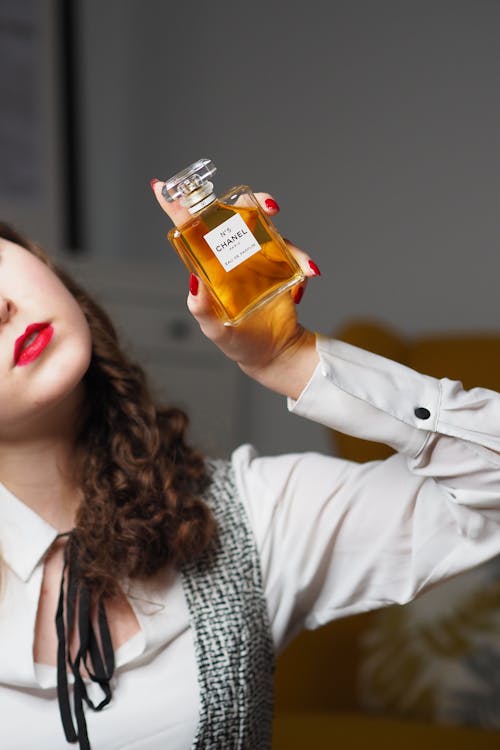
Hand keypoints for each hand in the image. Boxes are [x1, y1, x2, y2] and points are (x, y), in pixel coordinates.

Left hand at [150, 180, 319, 398]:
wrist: (272, 353)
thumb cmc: (237, 340)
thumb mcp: (214, 329)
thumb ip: (202, 308)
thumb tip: (194, 279)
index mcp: (209, 264)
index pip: (191, 229)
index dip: (177, 207)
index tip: (162, 187)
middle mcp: (232, 254)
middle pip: (238, 214)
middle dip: (253, 202)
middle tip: (266, 206)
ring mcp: (259, 257)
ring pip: (270, 229)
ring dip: (285, 233)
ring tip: (300, 259)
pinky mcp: (282, 266)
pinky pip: (294, 254)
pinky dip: (303, 260)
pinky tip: (308, 274)